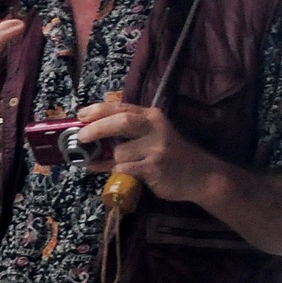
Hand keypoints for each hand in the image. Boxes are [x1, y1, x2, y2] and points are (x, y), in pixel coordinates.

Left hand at [78, 99, 219, 203]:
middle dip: (96, 128)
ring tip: (127, 165)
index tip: (80, 115)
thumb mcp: (153, 137)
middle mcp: (155, 128)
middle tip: (82, 137)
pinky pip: (124, 169)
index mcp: (152, 116)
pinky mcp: (154, 167)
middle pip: (120, 122)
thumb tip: (92, 139)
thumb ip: (127, 135)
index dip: (98, 110)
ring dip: (115, 161)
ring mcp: (156, 148)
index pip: (121, 107)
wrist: (200, 175)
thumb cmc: (172, 156)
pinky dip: (118, 172)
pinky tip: (124, 174)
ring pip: (119, 153)